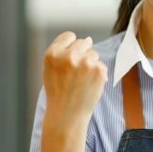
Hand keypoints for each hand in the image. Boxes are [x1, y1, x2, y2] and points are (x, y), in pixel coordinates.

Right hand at [40, 32, 106, 151]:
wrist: (67, 115)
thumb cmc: (58, 92)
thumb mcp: (50, 69)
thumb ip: (63, 52)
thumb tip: (88, 39)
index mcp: (52, 54)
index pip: (69, 36)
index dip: (70, 46)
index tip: (69, 60)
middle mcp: (68, 56)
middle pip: (83, 42)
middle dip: (82, 54)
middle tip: (76, 74)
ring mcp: (84, 62)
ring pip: (94, 54)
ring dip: (91, 65)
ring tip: (81, 81)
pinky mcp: (98, 70)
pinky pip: (101, 65)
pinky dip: (98, 75)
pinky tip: (89, 86)